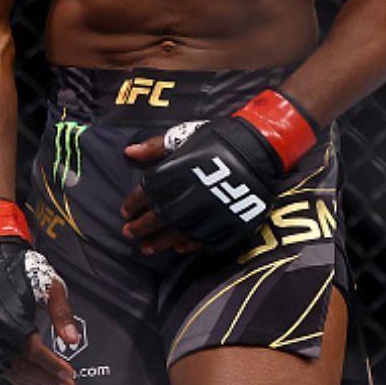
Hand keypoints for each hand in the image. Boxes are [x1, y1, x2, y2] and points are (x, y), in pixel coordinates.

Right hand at [0, 238, 80, 384]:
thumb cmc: (23, 272)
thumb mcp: (50, 287)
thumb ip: (61, 314)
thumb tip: (73, 340)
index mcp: (11, 318)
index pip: (34, 353)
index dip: (53, 367)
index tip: (70, 376)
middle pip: (19, 367)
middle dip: (45, 379)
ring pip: (3, 371)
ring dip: (28, 381)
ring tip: (49, 383)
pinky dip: (7, 375)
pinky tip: (24, 376)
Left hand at [122, 90, 314, 252]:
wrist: (260, 147)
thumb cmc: (219, 139)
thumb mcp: (184, 136)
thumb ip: (155, 147)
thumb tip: (129, 152)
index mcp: (169, 178)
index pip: (142, 196)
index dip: (132, 205)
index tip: (126, 212)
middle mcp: (183, 201)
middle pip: (155, 220)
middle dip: (140, 228)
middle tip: (130, 234)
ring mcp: (204, 217)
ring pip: (176, 236)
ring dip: (160, 243)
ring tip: (149, 248)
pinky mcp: (224, 226)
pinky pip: (203, 241)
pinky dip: (189, 246)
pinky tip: (181, 247)